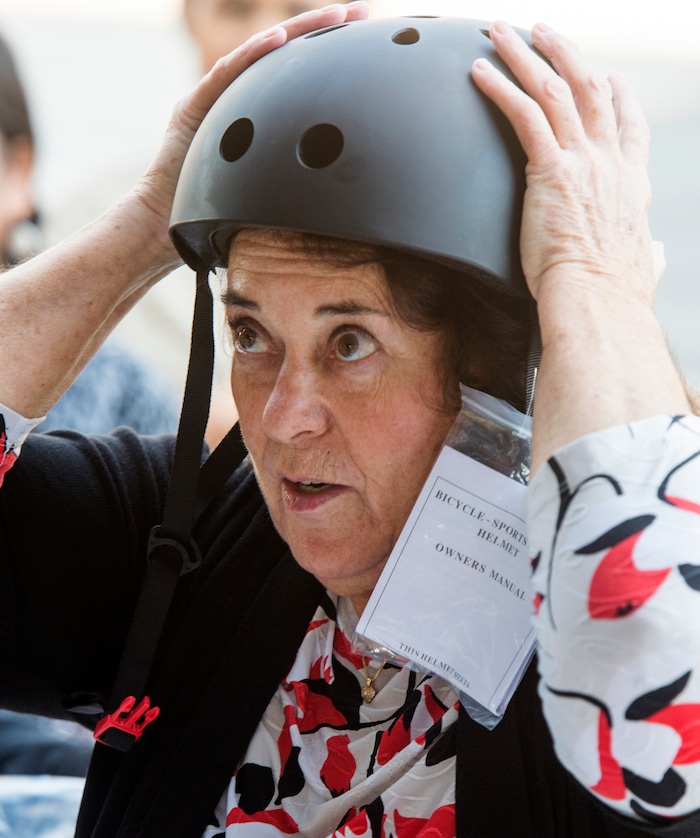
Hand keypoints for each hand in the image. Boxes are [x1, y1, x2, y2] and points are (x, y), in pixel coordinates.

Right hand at [133, 2, 369, 257]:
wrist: (166, 223)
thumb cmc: (216, 213)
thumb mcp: (270, 189)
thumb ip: (296, 173)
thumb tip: (343, 184)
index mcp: (256, 115)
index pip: (298, 77)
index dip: (330, 57)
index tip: (367, 42)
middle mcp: (236, 99)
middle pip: (285, 56)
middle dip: (324, 30)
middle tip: (362, 12)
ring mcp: (213, 99)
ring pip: (259, 56)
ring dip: (297, 32)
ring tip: (334, 15)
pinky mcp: (192, 107)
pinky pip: (226, 76)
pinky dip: (252, 55)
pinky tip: (279, 39)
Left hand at [471, 21, 654, 306]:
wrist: (597, 304)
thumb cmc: (613, 296)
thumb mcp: (643, 268)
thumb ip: (649, 255)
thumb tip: (656, 256)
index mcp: (631, 184)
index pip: (628, 125)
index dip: (617, 94)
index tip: (608, 76)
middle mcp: (610, 163)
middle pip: (590, 89)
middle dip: (565, 53)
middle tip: (542, 31)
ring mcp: (583, 162)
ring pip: (555, 90)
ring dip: (525, 56)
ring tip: (500, 33)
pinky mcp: (551, 171)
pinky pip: (524, 116)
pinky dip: (501, 89)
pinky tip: (479, 72)